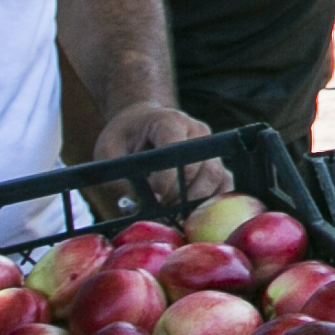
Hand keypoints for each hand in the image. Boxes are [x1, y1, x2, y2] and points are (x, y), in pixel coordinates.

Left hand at [97, 100, 226, 201]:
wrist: (142, 121)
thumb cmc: (124, 136)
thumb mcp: (109, 151)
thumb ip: (120, 177)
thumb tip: (134, 206)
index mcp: (169, 122)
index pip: (177, 152)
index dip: (166, 180)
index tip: (152, 197)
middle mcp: (197, 132)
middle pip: (201, 168)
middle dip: (180, 195)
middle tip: (162, 210)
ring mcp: (210, 147)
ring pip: (217, 177)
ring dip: (197, 201)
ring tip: (175, 213)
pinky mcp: (216, 162)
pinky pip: (225, 184)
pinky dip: (213, 202)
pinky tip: (193, 213)